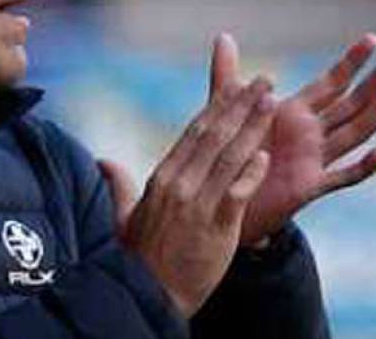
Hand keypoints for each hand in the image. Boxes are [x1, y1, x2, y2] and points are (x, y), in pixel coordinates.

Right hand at [100, 77, 274, 317]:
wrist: (147, 294)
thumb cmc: (138, 255)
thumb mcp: (124, 216)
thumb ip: (119, 184)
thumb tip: (103, 161)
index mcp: (161, 177)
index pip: (194, 132)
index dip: (218, 107)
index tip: (236, 84)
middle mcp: (179, 185)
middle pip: (214, 136)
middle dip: (241, 105)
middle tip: (264, 80)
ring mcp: (197, 205)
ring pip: (228, 158)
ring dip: (252, 128)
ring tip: (272, 102)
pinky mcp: (215, 228)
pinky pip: (236, 194)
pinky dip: (250, 174)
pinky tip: (264, 154)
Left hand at [211, 33, 375, 244]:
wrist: (221, 196)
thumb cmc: (227, 151)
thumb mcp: (225, 107)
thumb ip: (225, 72)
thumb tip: (223, 35)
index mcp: (293, 112)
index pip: (329, 83)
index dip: (350, 62)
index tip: (371, 39)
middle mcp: (309, 134)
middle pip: (350, 104)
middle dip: (374, 82)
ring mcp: (313, 159)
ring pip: (354, 134)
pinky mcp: (307, 186)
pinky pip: (340, 177)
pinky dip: (361, 167)